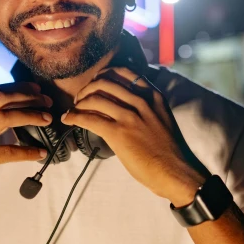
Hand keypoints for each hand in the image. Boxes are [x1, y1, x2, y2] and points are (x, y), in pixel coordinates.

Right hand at [0, 82, 52, 210]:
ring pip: (5, 118)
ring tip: (47, 119)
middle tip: (47, 101)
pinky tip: (40, 152)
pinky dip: (26, 151)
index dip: (18, 88)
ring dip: (31, 116)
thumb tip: (9, 109)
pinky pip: (6, 151)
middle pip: (2, 99)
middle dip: (28, 97)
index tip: (37, 90)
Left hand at [62, 68, 209, 205]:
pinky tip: (68, 119)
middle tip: (80, 99)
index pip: (124, 72)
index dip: (104, 75)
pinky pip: (90, 118)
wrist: (175, 171)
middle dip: (87, 89)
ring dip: (79, 103)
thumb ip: (146, 107)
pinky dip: (75, 117)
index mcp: (153, 95)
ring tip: (74, 109)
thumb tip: (122, 104)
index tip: (95, 83)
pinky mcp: (119, 133)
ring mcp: (130, 116)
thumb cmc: (168, 150)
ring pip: (95, 98)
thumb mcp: (161, 118)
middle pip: (105, 82)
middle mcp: (141, 101)